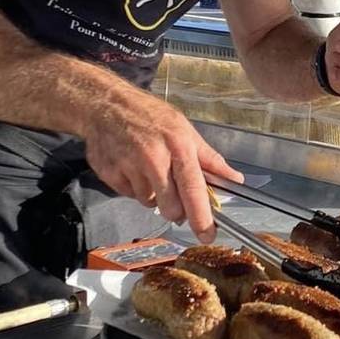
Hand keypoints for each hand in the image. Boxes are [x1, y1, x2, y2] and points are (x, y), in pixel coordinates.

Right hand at [83, 89, 242, 242]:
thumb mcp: (185, 130)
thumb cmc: (150, 115)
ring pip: (150, 202)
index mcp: (178, 147)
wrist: (105, 104)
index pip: (194, 190)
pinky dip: (134, 187)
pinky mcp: (110, 174)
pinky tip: (131, 166)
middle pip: (171, 207)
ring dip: (153, 194)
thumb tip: (234, 178)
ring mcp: (129, 167)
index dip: (201, 217)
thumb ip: (210, 159)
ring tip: (148, 168)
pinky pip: (130, 195)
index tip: (207, 234)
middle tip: (173, 191)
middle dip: (176, 209)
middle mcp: (154, 159)